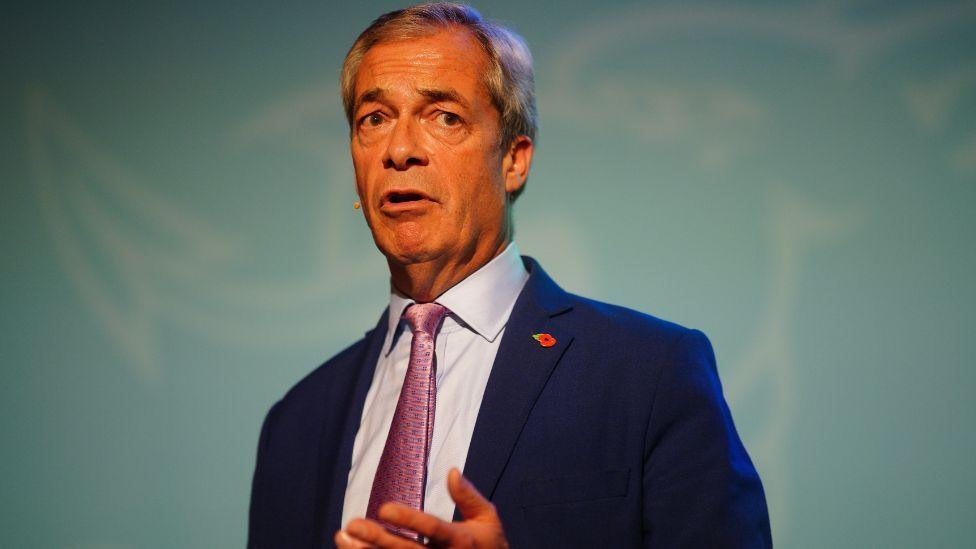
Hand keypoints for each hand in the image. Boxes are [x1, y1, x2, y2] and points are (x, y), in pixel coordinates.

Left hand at [335, 468, 508, 548]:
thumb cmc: (490, 546)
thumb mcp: (487, 519)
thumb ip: (468, 497)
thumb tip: (451, 471)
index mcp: (459, 541)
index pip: (432, 529)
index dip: (408, 519)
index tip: (384, 507)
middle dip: (376, 538)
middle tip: (352, 524)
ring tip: (341, 538)